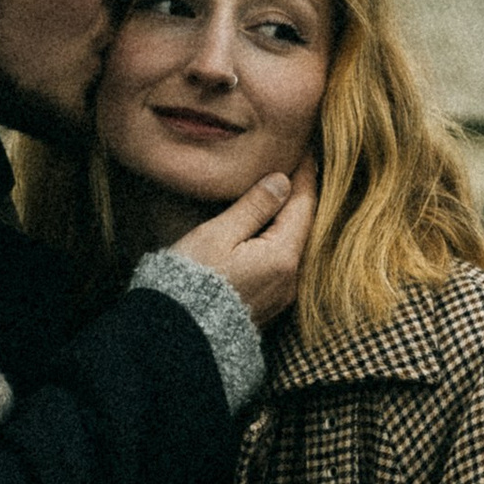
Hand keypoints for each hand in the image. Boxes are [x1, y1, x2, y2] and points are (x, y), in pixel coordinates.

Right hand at [175, 167, 317, 331]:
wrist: (179, 335)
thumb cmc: (192, 280)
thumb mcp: (219, 235)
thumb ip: (253, 207)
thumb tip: (281, 180)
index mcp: (283, 256)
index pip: (304, 204)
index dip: (303, 173)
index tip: (301, 147)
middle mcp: (292, 278)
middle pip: (304, 224)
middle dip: (298, 193)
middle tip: (293, 161)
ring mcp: (283, 294)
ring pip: (294, 243)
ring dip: (288, 216)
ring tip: (279, 188)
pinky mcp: (271, 304)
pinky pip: (283, 261)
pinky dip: (279, 238)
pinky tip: (266, 225)